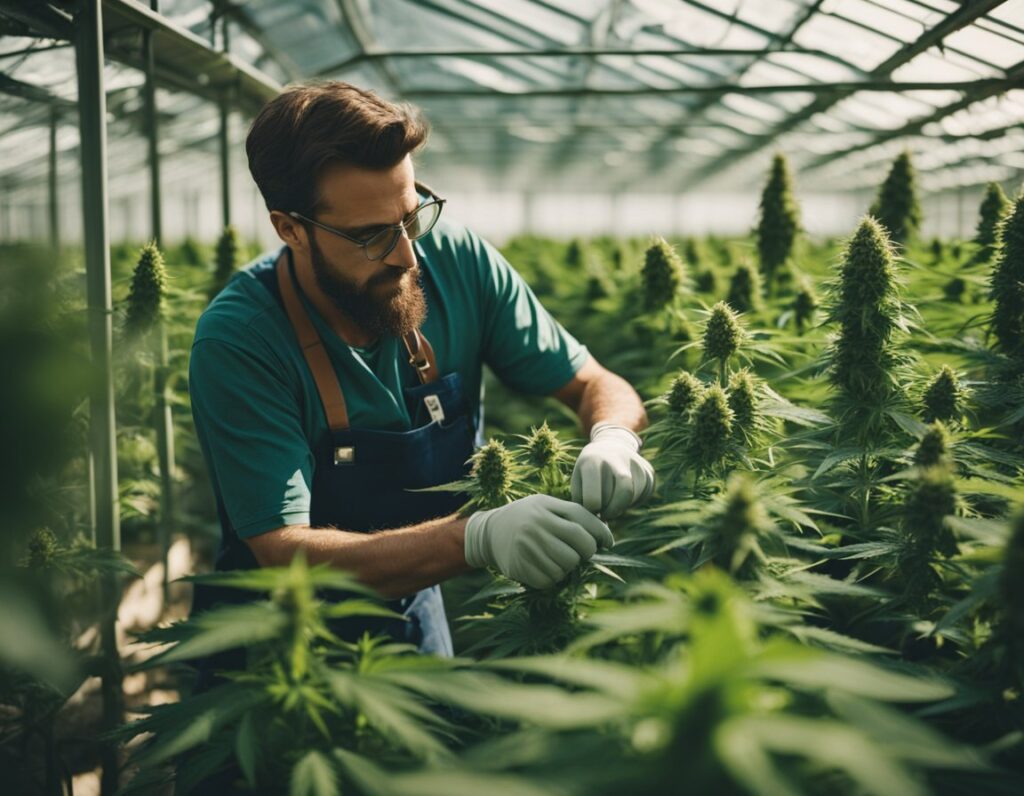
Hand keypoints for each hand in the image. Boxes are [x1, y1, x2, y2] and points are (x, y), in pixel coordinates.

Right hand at [464, 494, 612, 588]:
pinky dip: (552, 578)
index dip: (602, 534)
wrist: (489, 533)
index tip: (608, 543)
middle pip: (581, 548)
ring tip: (556, 558)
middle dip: (585, 553)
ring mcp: (526, 547)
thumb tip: (606, 536)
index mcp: (545, 507)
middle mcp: (535, 525)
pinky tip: (544, 567)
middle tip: (578, 552)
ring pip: (567, 567)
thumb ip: (573, 515)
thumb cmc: (527, 518)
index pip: (584, 522)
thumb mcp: (546, 506)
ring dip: (567, 567)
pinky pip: (550, 580)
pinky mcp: (519, 567)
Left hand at [571, 423, 654, 518]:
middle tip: (605, 513)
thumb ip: (582, 502)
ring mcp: (635, 462)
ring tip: (612, 503)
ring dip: (622, 506)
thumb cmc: (588, 471)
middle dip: (612, 510)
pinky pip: (643, 495)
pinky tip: (623, 496)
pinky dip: (633, 502)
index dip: (592, 511)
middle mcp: (616, 457)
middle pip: (621, 495)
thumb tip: (597, 526)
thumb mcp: (578, 481)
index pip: (594, 498)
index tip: (591, 510)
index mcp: (592, 461)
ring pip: (633, 496)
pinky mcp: (648, 471)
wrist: (610, 446)